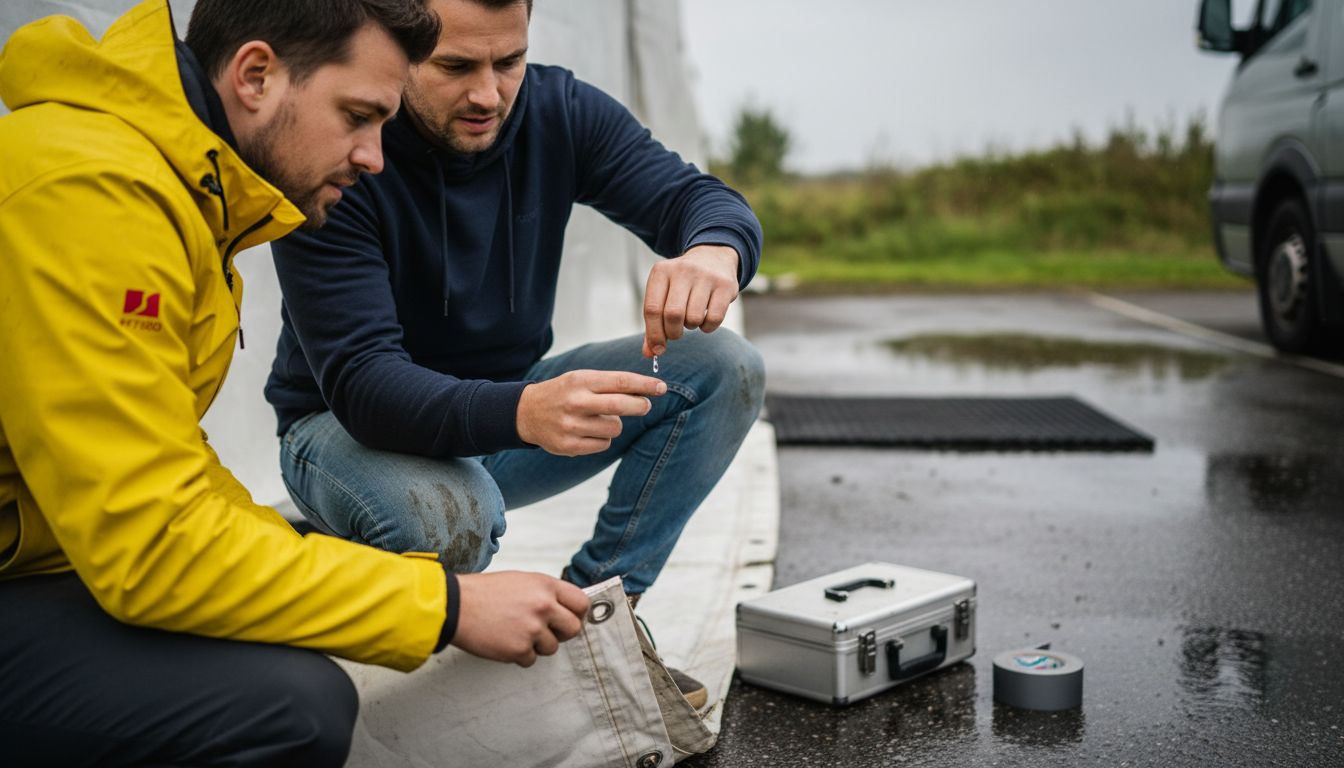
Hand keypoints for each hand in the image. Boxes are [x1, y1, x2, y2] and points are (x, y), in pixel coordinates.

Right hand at [451, 571, 590, 666]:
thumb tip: (565, 609)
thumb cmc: (484, 592)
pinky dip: (519, 655)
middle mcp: (544, 606)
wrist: (455, 606)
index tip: (570, 619)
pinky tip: (504, 641)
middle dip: (561, 633)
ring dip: (536, 646)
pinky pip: (530, 660)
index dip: (577, 614)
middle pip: (574, 628)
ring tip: (514, 633)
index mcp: (545, 585)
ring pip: (552, 648)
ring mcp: (532, 628)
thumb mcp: (521, 581)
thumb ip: (545, 593)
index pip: (581, 603)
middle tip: (545, 632)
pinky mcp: (519, 649)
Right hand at [516, 369, 665, 455]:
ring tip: (598, 418)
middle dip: (640, 406)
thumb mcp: (581, 379)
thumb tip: (646, 392)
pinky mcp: (569, 446)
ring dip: (614, 424)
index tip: (662, 387)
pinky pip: (603, 444)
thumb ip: (610, 384)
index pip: (621, 381)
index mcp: (580, 381)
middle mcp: (575, 402)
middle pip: (621, 406)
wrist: (525, 413)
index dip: (645, 385)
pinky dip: (602, 439)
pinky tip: (587, 431)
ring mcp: (571, 426)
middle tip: (645, 405)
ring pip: (614, 428)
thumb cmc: (564, 393)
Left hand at [642, 245, 739, 357]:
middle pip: (673, 315)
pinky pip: (714, 319)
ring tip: (692, 318)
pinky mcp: (725, 285)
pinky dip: (707, 327)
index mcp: (661, 272)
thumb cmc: (681, 284)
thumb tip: (650, 353)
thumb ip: (654, 324)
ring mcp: (705, 276)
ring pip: (694, 318)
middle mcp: (682, 270)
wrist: (712, 257)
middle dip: (673, 333)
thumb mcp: (663, 295)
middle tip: (676, 333)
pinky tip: (705, 319)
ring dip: (691, 327)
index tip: (658, 349)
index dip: (654, 334)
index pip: (652, 309)